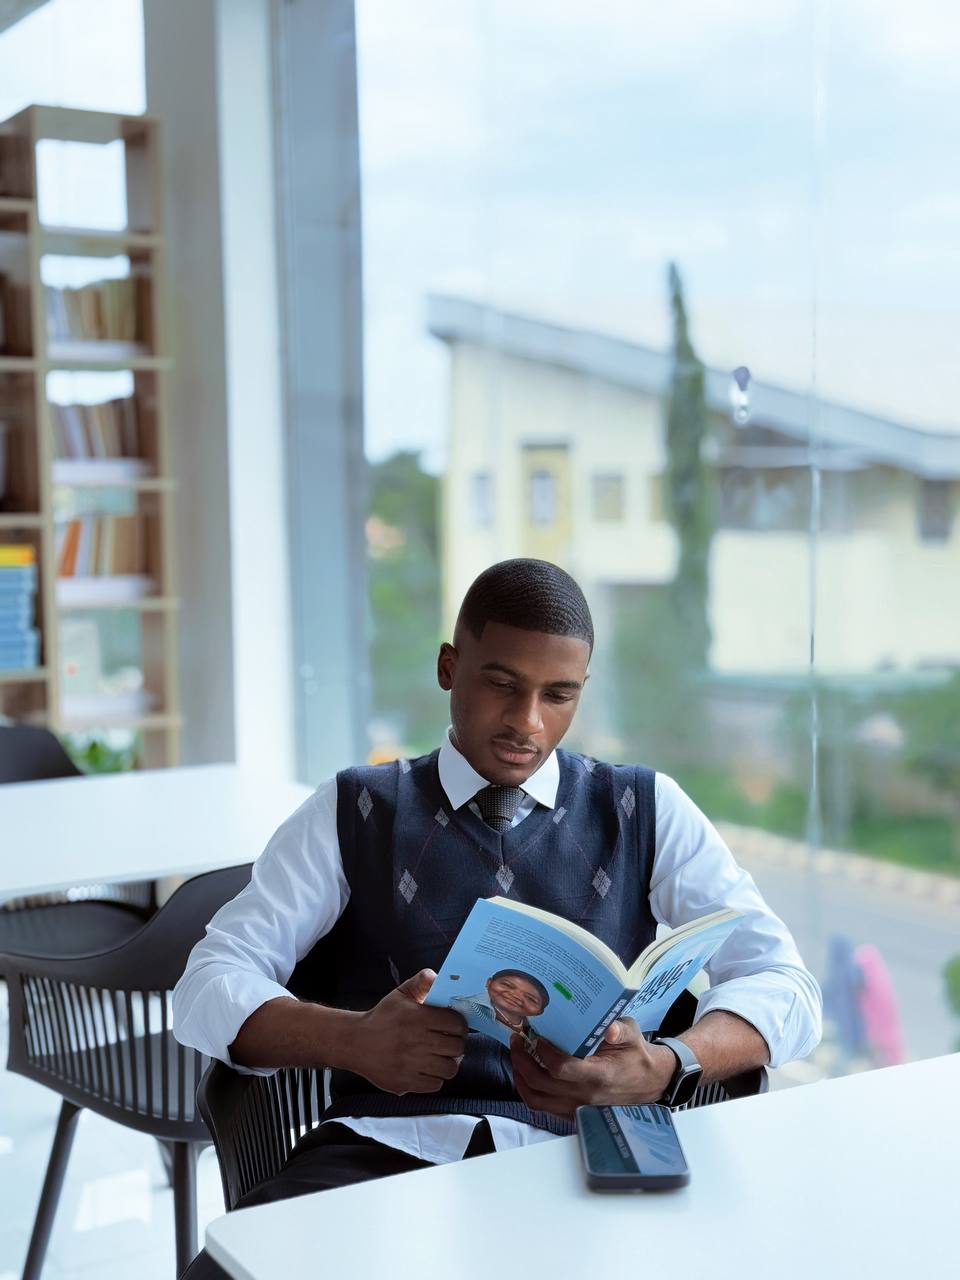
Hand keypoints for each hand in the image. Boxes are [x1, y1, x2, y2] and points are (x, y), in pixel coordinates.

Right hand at [348, 969, 466, 1094]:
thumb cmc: (381, 1018)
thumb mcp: (399, 994)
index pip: (456, 1023)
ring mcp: (412, 1064)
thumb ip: (420, 982)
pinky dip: (435, 1078)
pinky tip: (427, 1068)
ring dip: (448, 1062)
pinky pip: (435, 1085)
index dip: (460, 1025)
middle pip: (457, 1047)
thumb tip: (436, 977)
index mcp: (418, 1018)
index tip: (454, 1026)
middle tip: (449, 1042)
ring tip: (440, 1056)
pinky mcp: (406, 1082)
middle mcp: (417, 1041)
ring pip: (449, 1069)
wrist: (355, 1042)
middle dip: (456, 1044)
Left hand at [508, 1019, 676, 1119]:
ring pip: (536, 1099)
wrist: (648, 1082)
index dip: (543, 1052)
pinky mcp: (573, 1114)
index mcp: (598, 1076)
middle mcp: (584, 1097)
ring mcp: (577, 1109)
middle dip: (522, 1060)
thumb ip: (621, 1029)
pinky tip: (526, 1073)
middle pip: (541, 1084)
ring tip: (517, 1055)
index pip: (561, 1069)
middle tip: (516, 1039)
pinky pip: (542, 1107)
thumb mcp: (633, 1035)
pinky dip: (528, 1091)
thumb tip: (610, 1028)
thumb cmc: (636, 1055)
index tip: (536, 1035)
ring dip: (520, 1077)